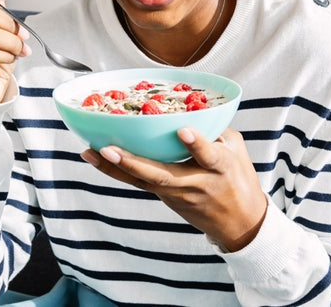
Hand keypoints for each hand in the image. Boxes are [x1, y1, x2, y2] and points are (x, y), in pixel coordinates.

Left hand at [81, 127, 267, 251]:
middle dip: (134, 162)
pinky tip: (96, 158)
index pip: (209, 156)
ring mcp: (176, 194)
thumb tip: (189, 104)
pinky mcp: (165, 198)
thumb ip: (215, 128)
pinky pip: (139, 183)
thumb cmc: (239, 180)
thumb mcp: (237, 150)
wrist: (240, 224)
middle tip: (110, 148)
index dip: (196, 144)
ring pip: (142, 181)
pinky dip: (117, 171)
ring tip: (90, 152)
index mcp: (220, 168)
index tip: (183, 130)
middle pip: (161, 175)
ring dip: (115, 168)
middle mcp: (195, 183)